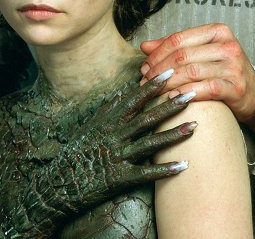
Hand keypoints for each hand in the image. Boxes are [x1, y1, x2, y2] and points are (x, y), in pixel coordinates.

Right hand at [0, 70, 196, 236]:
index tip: (171, 70)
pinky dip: (165, 170)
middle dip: (170, 104)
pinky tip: (184, 166)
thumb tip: (123, 90)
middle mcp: (113, 135)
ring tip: (196, 125)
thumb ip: (108, 108)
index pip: (134, 98)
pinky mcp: (119, 178)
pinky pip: (146, 173)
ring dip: (174, 134)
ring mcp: (117, 156)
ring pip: (150, 142)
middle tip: (192, 92)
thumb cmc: (76, 152)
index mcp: (107, 120)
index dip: (153, 85)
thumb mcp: (90, 125)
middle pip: (147, 117)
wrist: (58, 184)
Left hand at [140, 24, 254, 129]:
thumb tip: (145, 46)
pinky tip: (173, 98)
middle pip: (183, 55)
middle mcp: (228, 46)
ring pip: (191, 72)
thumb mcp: (202, 53)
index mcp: (218, 31)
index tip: (144, 65)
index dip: (157, 53)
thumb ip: (175, 48)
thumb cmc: (223, 71)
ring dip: (167, 83)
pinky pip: (206, 88)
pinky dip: (186, 93)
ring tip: (153, 90)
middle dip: (159, 69)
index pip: (179, 39)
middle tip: (145, 80)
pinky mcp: (237, 88)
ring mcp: (234, 67)